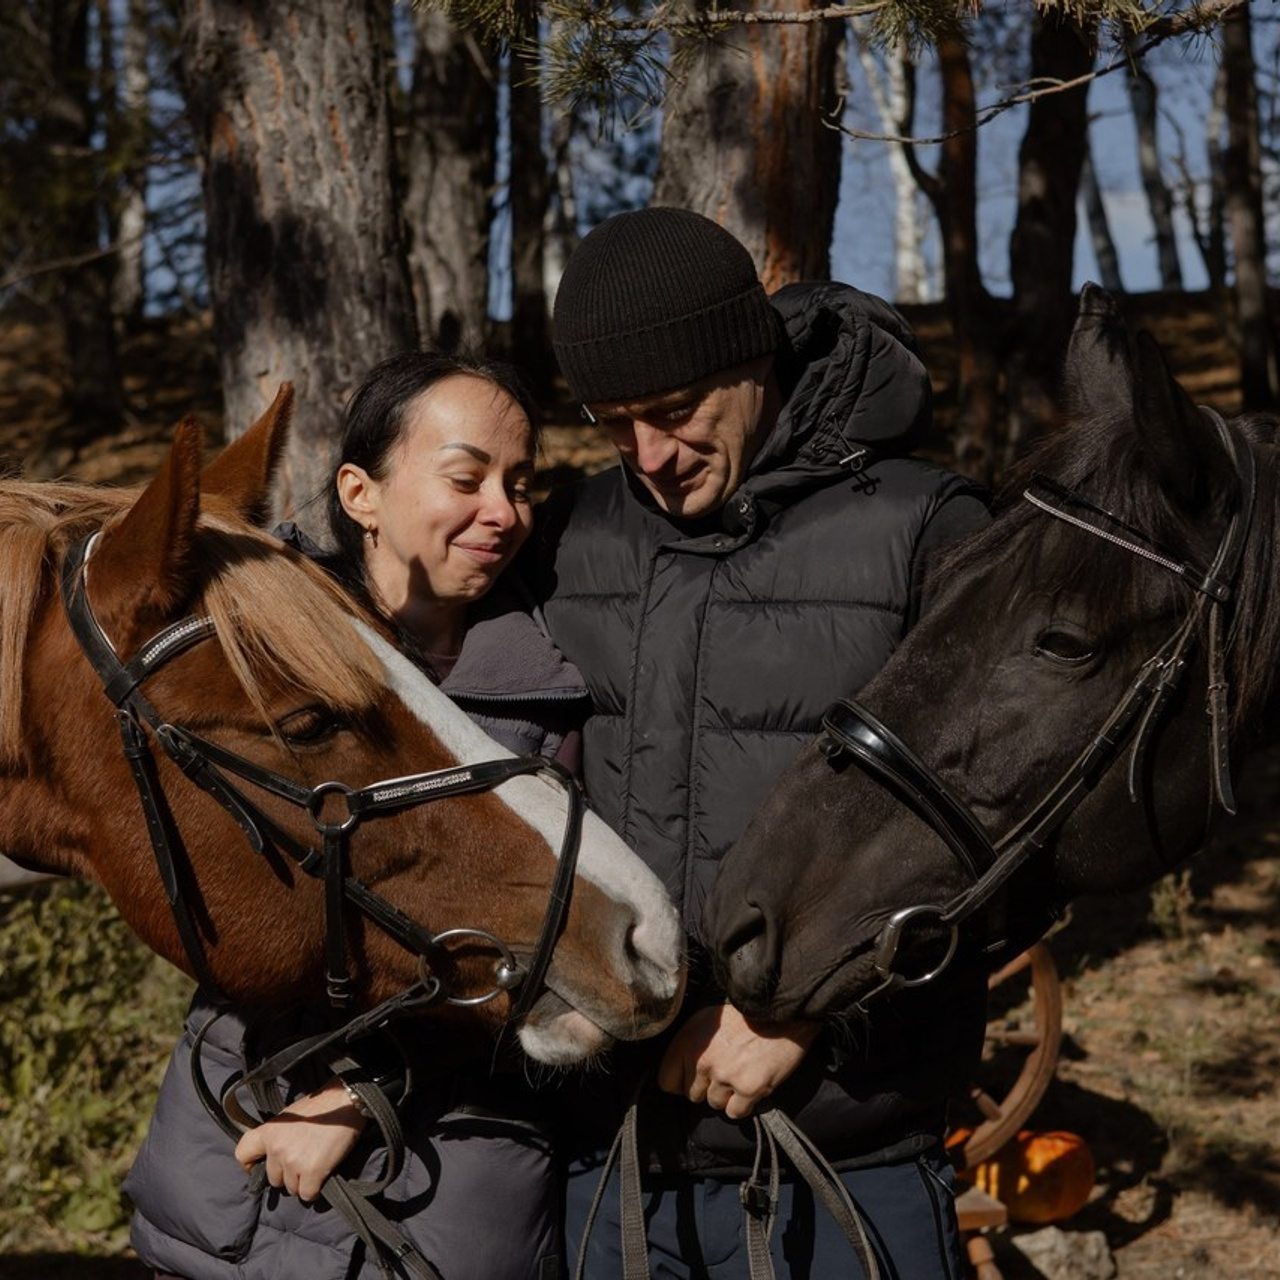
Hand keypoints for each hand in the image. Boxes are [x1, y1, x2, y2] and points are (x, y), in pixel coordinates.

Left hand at [234, 1077, 366, 1201]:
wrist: (347, 1101)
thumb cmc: (321, 1107)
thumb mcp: (290, 1117)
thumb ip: (277, 1137)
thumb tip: (273, 1157)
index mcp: (269, 1131)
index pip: (243, 1154)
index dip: (250, 1165)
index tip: (260, 1166)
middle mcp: (277, 1148)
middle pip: (274, 1179)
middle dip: (288, 1175)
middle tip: (304, 1161)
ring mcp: (294, 1162)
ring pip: (291, 1188)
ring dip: (303, 1182)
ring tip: (317, 1163)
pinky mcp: (312, 1172)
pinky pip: (307, 1195)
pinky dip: (315, 1190)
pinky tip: (323, 1176)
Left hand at [656, 1003, 819, 1120]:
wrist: (779, 1012)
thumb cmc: (743, 1016)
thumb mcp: (707, 1019)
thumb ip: (690, 1045)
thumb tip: (680, 1072)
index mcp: (687, 1041)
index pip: (666, 1081)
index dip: (681, 1081)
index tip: (694, 1078)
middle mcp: (702, 1061)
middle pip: (692, 1096)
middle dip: (708, 1087)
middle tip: (726, 1071)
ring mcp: (724, 1076)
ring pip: (714, 1104)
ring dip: (727, 1095)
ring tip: (741, 1073)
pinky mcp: (747, 1088)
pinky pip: (734, 1112)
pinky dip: (743, 1104)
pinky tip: (750, 1086)